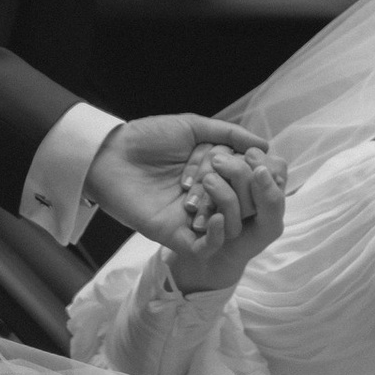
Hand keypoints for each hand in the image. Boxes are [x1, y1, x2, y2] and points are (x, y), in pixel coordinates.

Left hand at [87, 112, 278, 277]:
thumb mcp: (192, 127)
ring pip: (229, 225)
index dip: (254, 170)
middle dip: (238, 183)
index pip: (248, 179)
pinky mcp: (175, 235)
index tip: (255, 158)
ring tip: (205, 181)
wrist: (109, 154)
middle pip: (244, 202)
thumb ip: (228, 134)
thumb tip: (264, 145)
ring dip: (225, 203)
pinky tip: (216, 218)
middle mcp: (208, 197)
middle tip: (217, 165)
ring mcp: (193, 218)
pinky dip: (217, 237)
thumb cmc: (147, 138)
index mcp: (214, 172)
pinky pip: (205, 247)